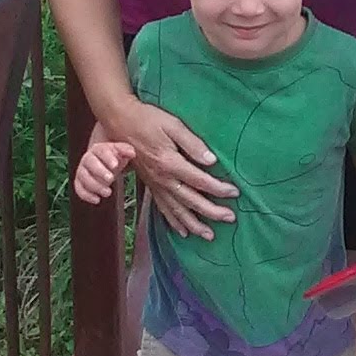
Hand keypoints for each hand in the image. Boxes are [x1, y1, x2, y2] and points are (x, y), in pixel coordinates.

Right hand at [72, 135, 134, 205]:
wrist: (104, 163)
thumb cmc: (113, 157)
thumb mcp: (122, 152)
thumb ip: (126, 150)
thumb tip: (132, 153)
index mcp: (98, 149)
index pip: (101, 151)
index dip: (108, 158)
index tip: (115, 165)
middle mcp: (87, 159)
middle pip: (90, 163)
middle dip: (100, 171)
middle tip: (111, 179)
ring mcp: (82, 171)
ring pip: (84, 177)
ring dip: (95, 186)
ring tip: (108, 192)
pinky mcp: (79, 183)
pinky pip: (79, 189)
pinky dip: (86, 195)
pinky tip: (97, 199)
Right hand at [113, 99, 238, 239]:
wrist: (120, 121)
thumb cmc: (148, 119)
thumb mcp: (173, 124)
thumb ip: (193, 144)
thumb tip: (211, 161)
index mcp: (170, 163)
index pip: (200, 181)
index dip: (219, 188)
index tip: (235, 192)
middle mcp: (163, 179)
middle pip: (191, 200)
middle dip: (212, 212)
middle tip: (230, 218)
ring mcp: (155, 184)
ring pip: (177, 210)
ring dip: (194, 224)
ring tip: (209, 235)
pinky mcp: (150, 185)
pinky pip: (162, 208)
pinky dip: (173, 222)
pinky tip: (182, 232)